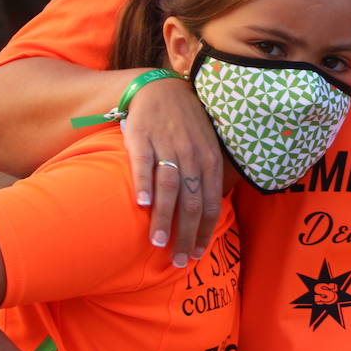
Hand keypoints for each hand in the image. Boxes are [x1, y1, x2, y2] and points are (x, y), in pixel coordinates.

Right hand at [121, 76, 223, 264]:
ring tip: (158, 243)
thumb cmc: (186, 125)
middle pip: (191, 203)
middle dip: (186, 235)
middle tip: (178, 261)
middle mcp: (192, 156)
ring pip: (169, 188)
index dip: (205, 232)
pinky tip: (139, 205)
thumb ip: (208, 176)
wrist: (161, 89)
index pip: (211, 204)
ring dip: (163, 218)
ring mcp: (168, 147)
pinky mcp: (143, 138)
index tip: (197, 255)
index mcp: (210, 161)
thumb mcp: (206, 147)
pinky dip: (143, 184)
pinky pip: (144, 164)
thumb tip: (210, 212)